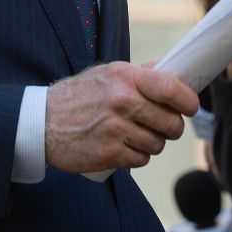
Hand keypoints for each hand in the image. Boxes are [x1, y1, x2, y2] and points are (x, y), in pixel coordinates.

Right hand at [46, 63, 199, 173]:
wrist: (42, 122)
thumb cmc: (77, 96)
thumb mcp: (106, 74)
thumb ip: (140, 74)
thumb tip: (172, 71)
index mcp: (125, 78)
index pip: (171, 89)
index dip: (188, 101)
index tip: (190, 106)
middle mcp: (121, 102)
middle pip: (171, 123)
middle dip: (172, 127)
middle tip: (164, 125)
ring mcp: (115, 130)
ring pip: (158, 144)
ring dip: (153, 142)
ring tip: (137, 135)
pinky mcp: (109, 154)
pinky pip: (142, 159)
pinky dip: (138, 155)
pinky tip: (124, 146)